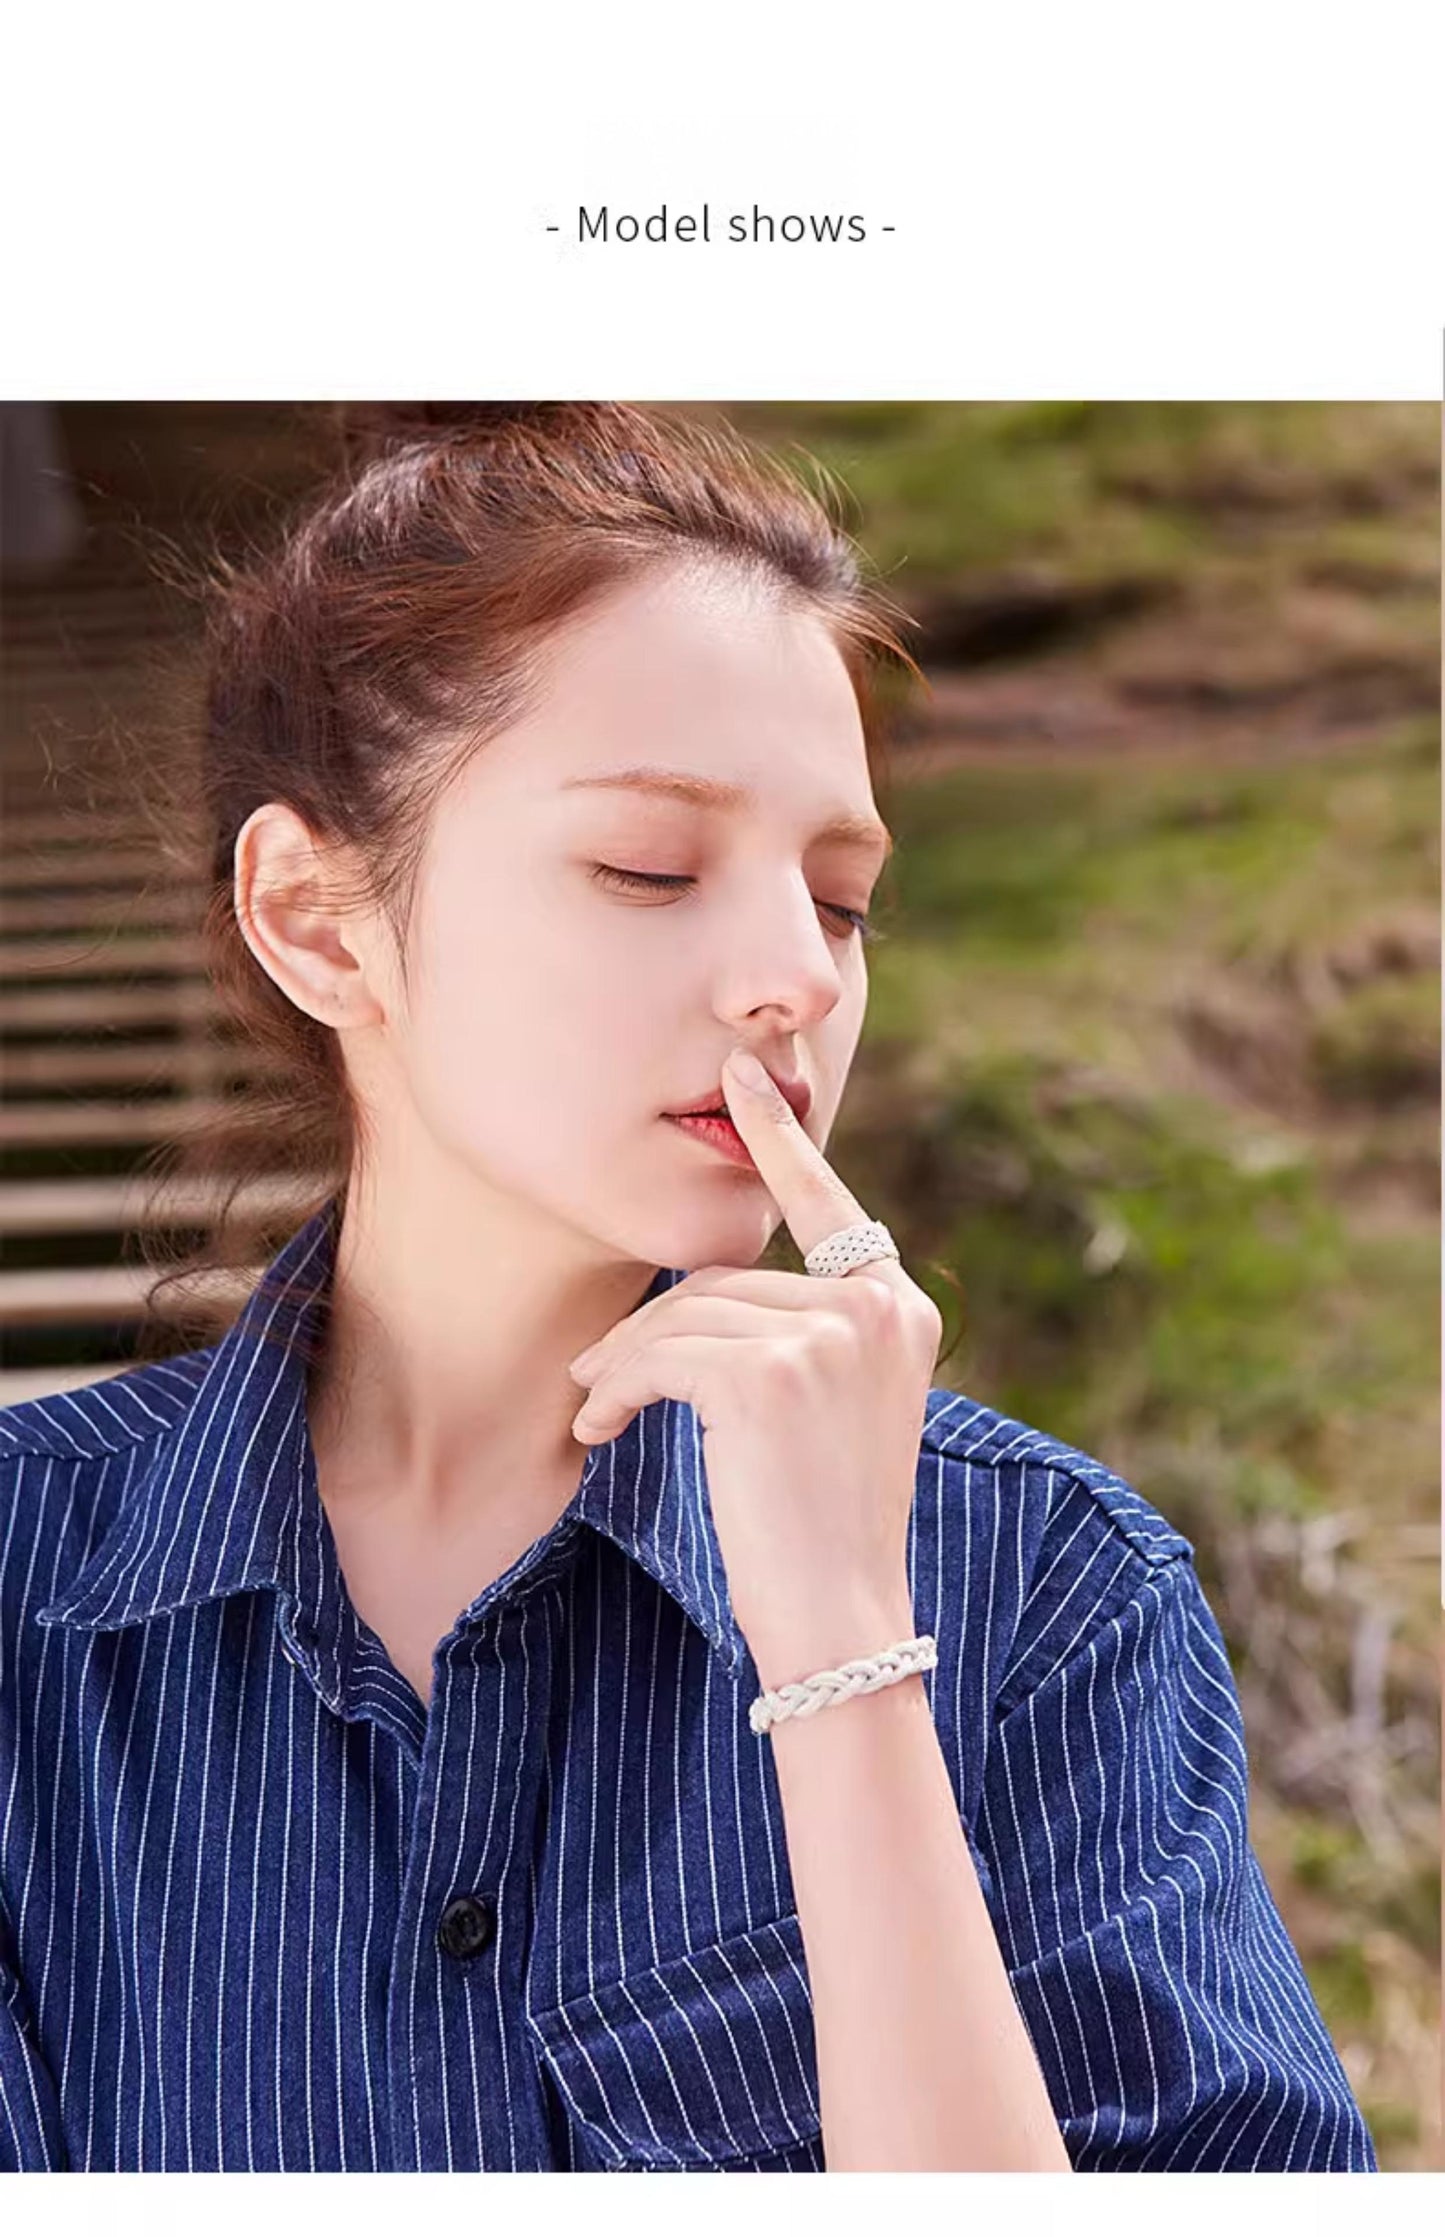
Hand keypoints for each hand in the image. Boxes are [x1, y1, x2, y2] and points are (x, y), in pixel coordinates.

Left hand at [566, 1047, 944, 1688]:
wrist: (840, 1619)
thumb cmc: (820, 1526)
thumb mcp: (831, 1409)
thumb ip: (799, 1332)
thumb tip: (698, 1291)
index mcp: (899, 1310)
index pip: (827, 1208)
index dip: (778, 1142)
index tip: (740, 1082)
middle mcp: (877, 1308)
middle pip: (725, 1280)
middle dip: (652, 1333)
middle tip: (597, 1386)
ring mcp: (829, 1336)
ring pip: (684, 1316)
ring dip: (622, 1365)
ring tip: (595, 1415)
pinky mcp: (771, 1375)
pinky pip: (660, 1356)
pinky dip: (613, 1391)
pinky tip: (596, 1432)